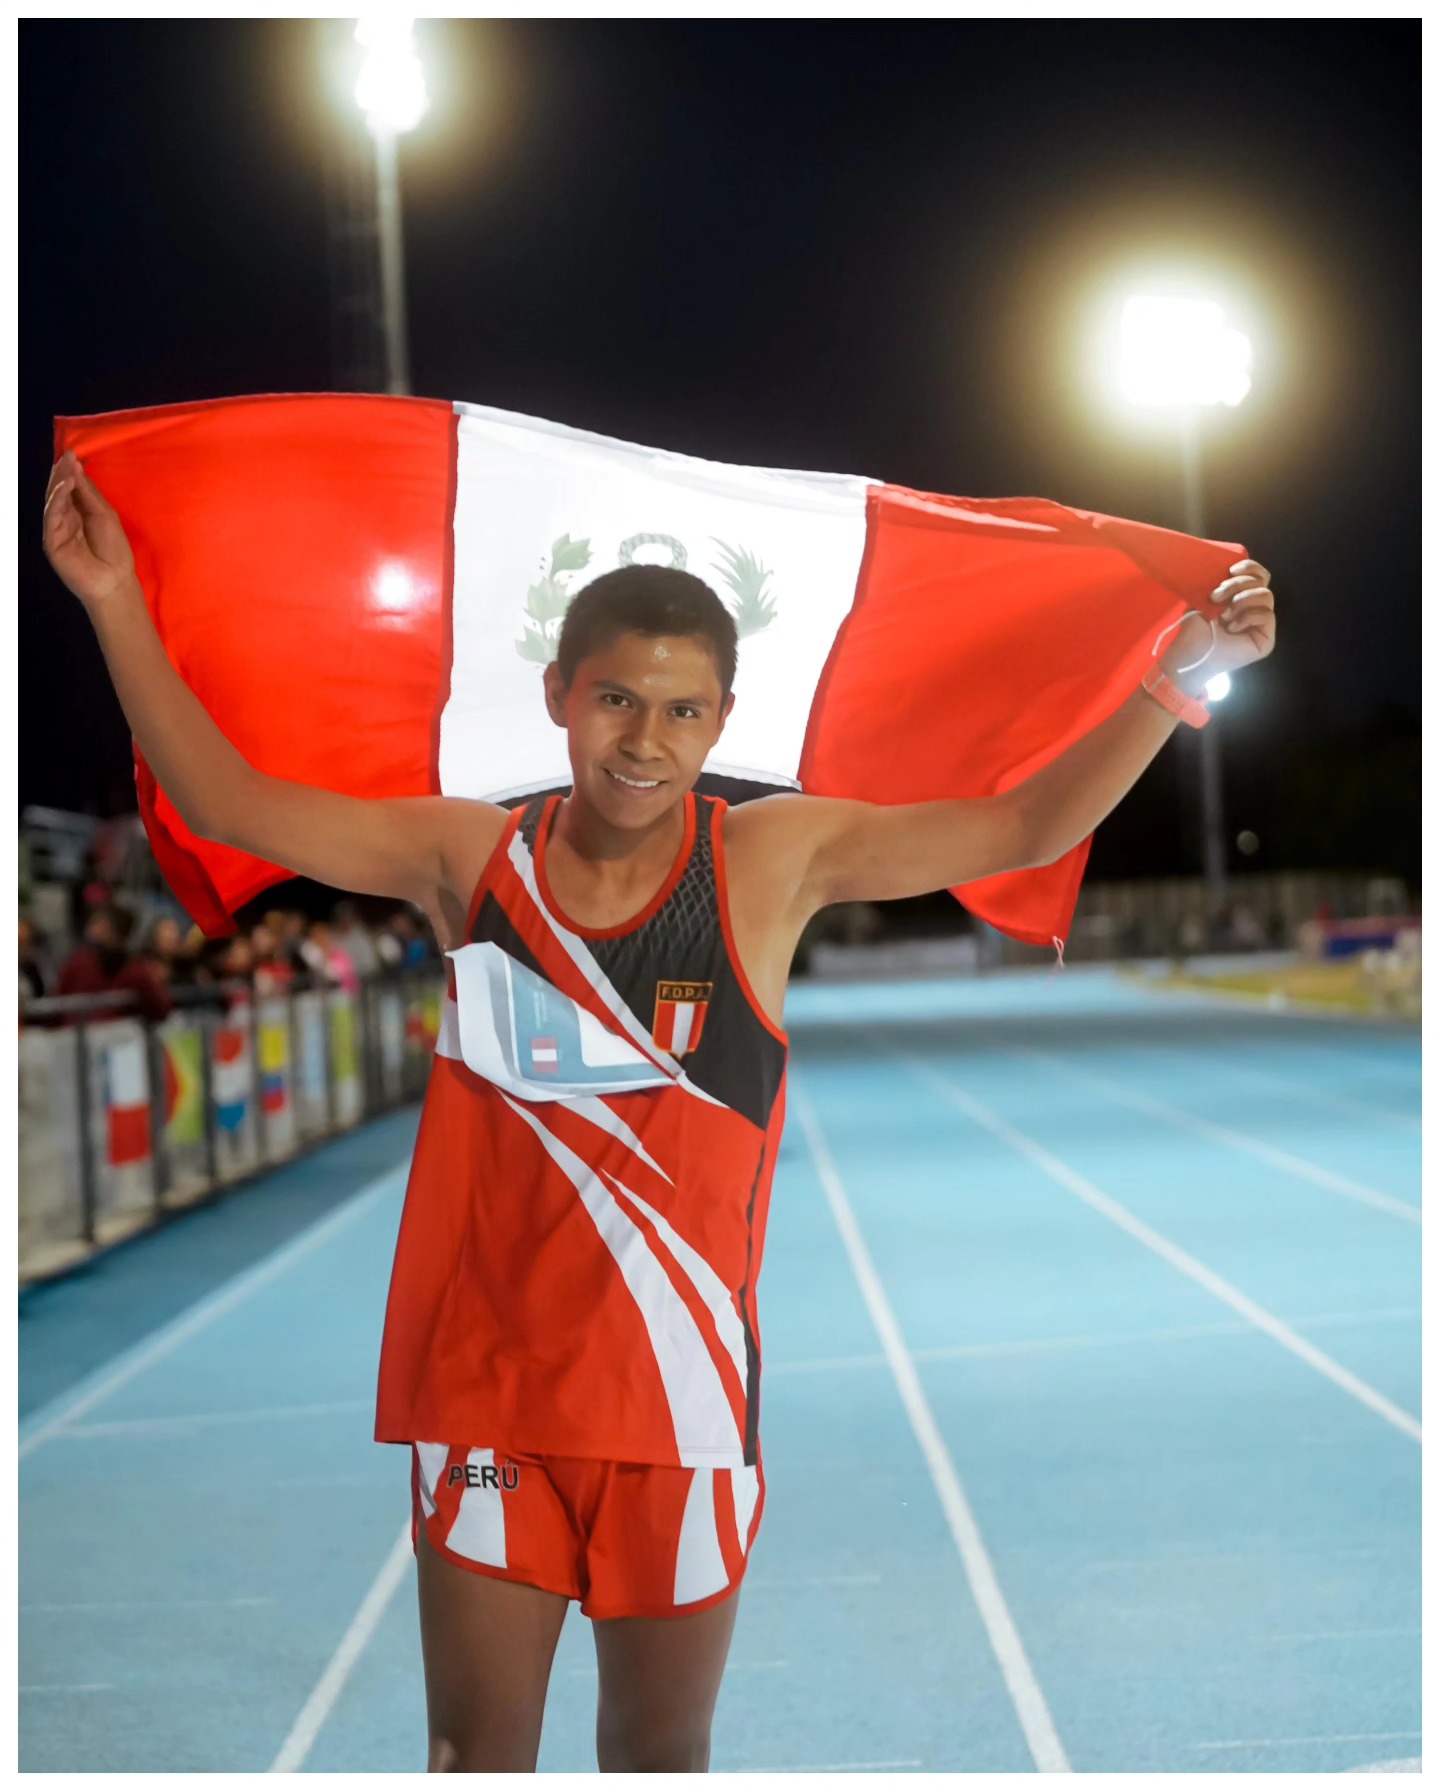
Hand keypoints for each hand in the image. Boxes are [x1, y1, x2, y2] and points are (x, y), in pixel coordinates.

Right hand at [43, 450, 139, 608]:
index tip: (72, 454)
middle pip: (58, 492)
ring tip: (66, 466)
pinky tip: (65, 487)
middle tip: (67, 456)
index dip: (70, 471)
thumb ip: (89, 493)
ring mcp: (56, 529)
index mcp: (77, 512)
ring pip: (53, 501)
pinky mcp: (51, 541)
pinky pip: (52, 516)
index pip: (70, 488)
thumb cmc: (114, 549)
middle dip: (62, 473)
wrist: (114, 581)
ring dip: (59, 483)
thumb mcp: (104, 514)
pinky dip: (57, 500)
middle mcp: (64, 518)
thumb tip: (76, 467)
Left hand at [1162, 560, 1275, 691]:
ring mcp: (1262, 624)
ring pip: (1266, 595)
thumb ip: (1221, 582)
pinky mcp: (1266, 639)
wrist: (1190, 653)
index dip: (1249, 567)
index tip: (1230, 570)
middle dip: (1237, 585)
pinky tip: (1231, 627)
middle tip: (1215, 597)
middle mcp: (1255, 608)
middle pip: (1262, 582)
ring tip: (1223, 615)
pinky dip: (1247, 617)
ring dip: (1241, 600)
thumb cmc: (1194, 628)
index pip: (1259, 575)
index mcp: (1242, 597)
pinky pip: (1267, 615)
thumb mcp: (1205, 598)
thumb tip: (1231, 565)